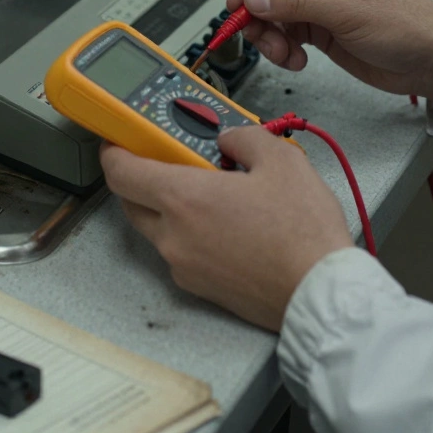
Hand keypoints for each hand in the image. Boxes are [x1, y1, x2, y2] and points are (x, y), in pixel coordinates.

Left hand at [100, 127, 353, 331]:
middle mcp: (173, 236)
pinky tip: (227, 225)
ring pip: (158, 229)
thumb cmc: (302, 232)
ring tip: (212, 192)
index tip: (120, 140)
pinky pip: (181, 253)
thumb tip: (229, 140)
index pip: (120, 172)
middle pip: (132, 202)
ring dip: (170, 208)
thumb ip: (245, 138)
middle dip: (141, 178)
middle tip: (170, 160)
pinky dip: (191, 235)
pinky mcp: (200, 288)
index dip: (114, 152)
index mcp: (183, 199)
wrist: (318, 294)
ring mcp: (184, 266)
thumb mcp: (282, 160)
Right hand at [229, 0, 432, 106]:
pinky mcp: (319, 26)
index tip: (237, 2)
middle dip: (258, 12)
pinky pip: (284, 33)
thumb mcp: (345, 8)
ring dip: (269, 36)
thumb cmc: (405, 23)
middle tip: (256, 35)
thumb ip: (295, 1)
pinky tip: (297, 61)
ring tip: (284, 55)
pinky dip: (282, 49)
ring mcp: (319, 0)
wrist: (430, 62)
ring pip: (272, 12)